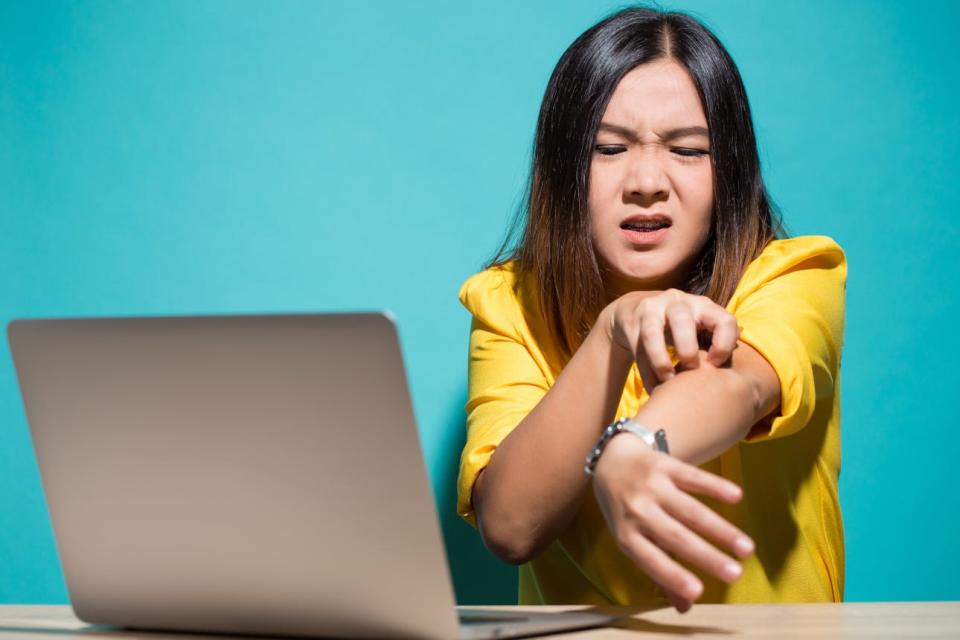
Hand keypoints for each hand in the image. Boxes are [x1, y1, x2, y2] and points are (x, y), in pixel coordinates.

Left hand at [592, 433, 754, 612]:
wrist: (612, 460)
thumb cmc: (627, 510)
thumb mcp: (633, 540)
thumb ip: (659, 571)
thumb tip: (685, 607)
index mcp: (626, 535)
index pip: (650, 559)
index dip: (672, 576)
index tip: (697, 592)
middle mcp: (637, 510)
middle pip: (676, 536)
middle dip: (706, 557)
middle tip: (735, 575)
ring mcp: (651, 486)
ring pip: (690, 510)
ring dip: (720, 529)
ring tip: (747, 549)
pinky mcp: (665, 465)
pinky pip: (692, 477)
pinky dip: (714, 486)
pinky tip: (736, 497)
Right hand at [603, 289, 738, 392]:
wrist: (635, 311)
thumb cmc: (679, 328)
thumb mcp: (699, 328)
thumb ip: (713, 344)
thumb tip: (729, 381)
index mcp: (704, 305)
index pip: (724, 320)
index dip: (723, 346)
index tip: (715, 365)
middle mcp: (678, 302)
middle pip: (683, 322)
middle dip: (687, 351)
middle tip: (689, 371)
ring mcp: (652, 310)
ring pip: (653, 333)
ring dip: (660, 361)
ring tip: (667, 381)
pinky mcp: (633, 322)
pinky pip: (638, 349)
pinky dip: (647, 372)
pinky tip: (653, 388)